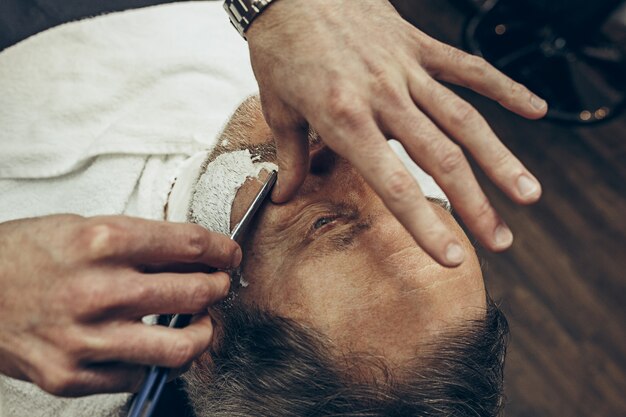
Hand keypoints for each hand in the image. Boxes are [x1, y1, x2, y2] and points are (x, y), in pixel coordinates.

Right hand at [0, 215, 240, 395]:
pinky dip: (153, 362)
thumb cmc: (26, 255)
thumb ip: (139, 244)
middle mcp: (97, 290)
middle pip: (193, 293)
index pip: (189, 245)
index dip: (221, 250)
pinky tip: (150, 347)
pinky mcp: (70, 375)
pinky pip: (138, 376)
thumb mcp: (83, 227)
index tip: (228, 255)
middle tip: (217, 286)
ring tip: (199, 324)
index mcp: (102, 241)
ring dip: (201, 334)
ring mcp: (85, 338)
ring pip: (178, 348)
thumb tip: (191, 258)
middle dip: (218, 288)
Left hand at [247, 0, 544, 266]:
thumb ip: (290, 157)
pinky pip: (468, 67)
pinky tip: (534, 109)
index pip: (393, 184)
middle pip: (440, 158)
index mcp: (344, 118)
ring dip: (499, 159)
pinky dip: (503, 87)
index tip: (451, 258)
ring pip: (463, 119)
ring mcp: (406, 69)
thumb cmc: (281, 46)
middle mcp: (383, 97)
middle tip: (500, 241)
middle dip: (474, 205)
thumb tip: (285, 198)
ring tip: (528, 195)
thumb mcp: (277, 106)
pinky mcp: (419, 45)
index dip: (424, 225)